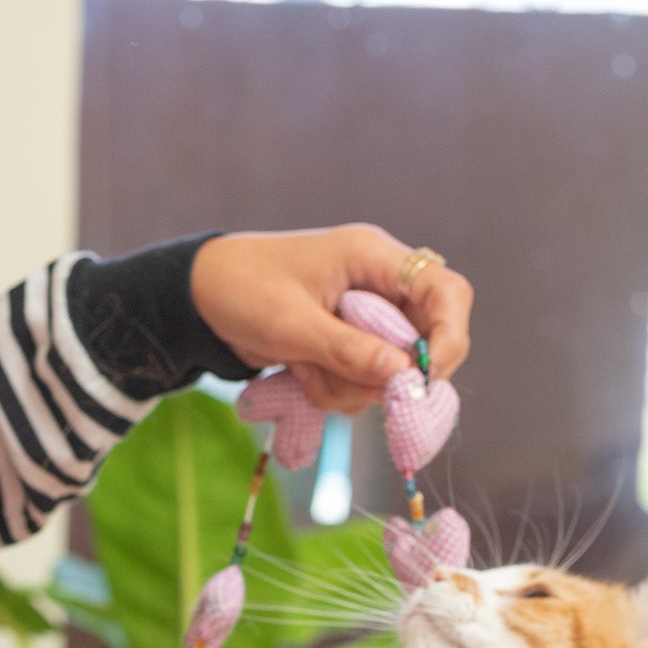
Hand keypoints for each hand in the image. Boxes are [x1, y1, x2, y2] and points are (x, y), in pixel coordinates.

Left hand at [190, 225, 473, 414]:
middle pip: (425, 340)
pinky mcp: (346, 344)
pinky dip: (334, 389)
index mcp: (373, 257)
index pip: (445, 291)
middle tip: (350, 385)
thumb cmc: (241, 291)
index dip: (449, 337)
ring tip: (302, 368)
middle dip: (389, 374)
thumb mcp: (291, 324)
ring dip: (350, 386)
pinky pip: (361, 382)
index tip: (425, 379)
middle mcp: (378, 285)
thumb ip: (348, 350)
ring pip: (390, 371)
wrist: (198, 298)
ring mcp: (364, 317)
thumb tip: (404, 375)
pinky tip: (298, 372)